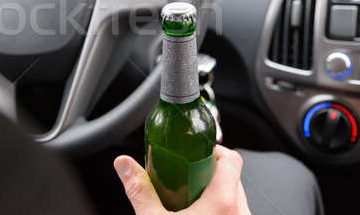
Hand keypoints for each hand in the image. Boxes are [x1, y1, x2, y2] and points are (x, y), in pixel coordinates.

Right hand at [114, 145, 250, 214]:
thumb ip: (139, 190)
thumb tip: (124, 164)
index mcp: (224, 204)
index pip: (232, 159)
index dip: (214, 150)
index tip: (194, 153)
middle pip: (231, 178)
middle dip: (208, 174)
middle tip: (185, 176)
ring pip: (234, 200)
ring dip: (214, 196)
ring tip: (189, 202)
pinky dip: (219, 213)